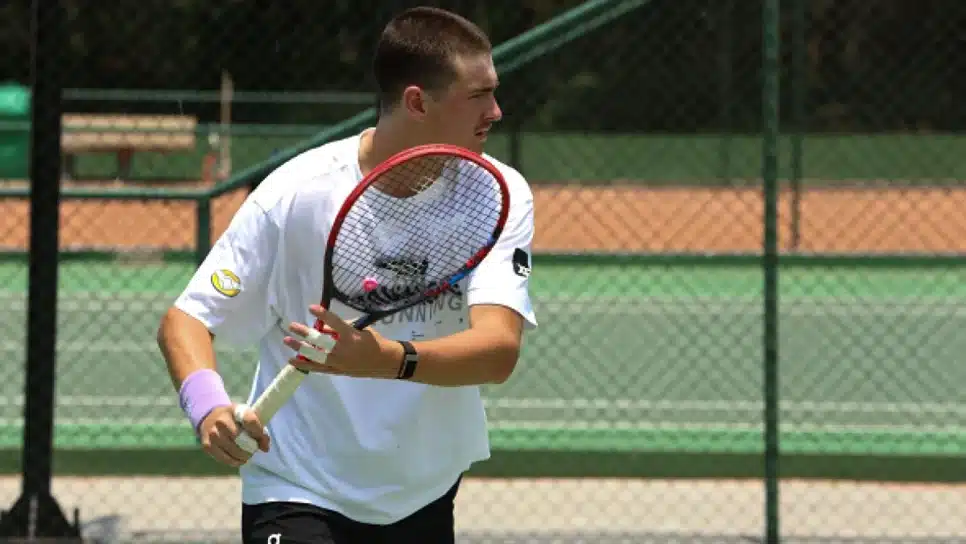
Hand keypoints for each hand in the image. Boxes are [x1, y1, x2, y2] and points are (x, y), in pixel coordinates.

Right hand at [197, 404, 269, 466]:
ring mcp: (213, 433)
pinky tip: (238, 460)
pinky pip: (224, 458)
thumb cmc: (234, 419)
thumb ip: (258, 429)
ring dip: (243, 456)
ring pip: (233, 450)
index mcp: (235, 410)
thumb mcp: (246, 416)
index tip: (263, 440)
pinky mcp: (207, 445)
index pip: (250, 421)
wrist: (210, 418)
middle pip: (241, 438)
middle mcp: (222, 420)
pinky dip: (234, 461)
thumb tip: (265, 448)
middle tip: (253, 450)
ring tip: (247, 456)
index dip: (259, 433)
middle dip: (251, 447)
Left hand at [283, 305, 403, 378]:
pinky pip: (318, 368)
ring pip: (315, 355)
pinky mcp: (336, 371)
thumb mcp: (361, 330)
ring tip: (287, 341)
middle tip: (292, 325)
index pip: (334, 323)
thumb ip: (342, 328)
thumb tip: (324, 326)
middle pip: (320, 341)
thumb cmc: (374, 341)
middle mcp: (343, 350)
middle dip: (304, 332)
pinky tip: (292, 360)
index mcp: (351, 336)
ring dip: (300, 347)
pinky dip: (305, 364)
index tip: (311, 308)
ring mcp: (338, 362)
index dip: (323, 315)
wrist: (385, 362)